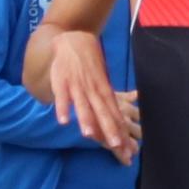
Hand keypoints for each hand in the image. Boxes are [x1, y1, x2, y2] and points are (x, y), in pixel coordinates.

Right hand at [48, 33, 136, 158]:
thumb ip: (108, 103)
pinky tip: (63, 121)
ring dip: (85, 120)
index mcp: (104, 91)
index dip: (120, 131)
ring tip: (88, 135)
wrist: (75, 40)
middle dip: (109, 129)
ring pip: (82, 105)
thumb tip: (119, 122)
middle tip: (115, 145)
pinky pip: (62, 97)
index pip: (115, 114)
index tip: (127, 147)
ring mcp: (77, 86)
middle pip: (102, 112)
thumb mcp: (103, 83)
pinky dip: (62, 108)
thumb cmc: (90, 67)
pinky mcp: (61, 82)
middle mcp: (93, 90)